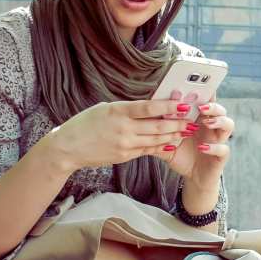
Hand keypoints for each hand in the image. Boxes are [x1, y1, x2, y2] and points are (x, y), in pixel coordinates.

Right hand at [46, 100, 195, 172]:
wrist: (68, 148)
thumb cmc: (85, 123)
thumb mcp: (105, 108)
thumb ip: (127, 109)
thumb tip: (149, 106)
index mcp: (118, 111)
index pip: (149, 107)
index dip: (168, 106)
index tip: (183, 104)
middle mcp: (124, 128)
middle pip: (157, 125)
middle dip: (178, 123)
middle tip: (192, 120)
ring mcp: (125, 144)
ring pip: (156, 139)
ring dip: (173, 135)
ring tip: (186, 131)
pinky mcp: (125, 156)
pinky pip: (147, 149)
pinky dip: (161, 146)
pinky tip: (172, 143)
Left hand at [156, 97, 233, 189]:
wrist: (193, 177)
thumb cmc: (182, 155)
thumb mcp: (167, 142)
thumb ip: (159, 131)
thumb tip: (143, 120)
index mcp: (199, 119)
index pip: (204, 101)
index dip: (202, 93)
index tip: (192, 88)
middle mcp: (212, 127)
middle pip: (220, 109)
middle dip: (212, 105)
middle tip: (201, 105)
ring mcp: (219, 140)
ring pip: (228, 124)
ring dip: (219, 121)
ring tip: (207, 122)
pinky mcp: (221, 155)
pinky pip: (223, 148)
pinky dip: (214, 147)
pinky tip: (202, 147)